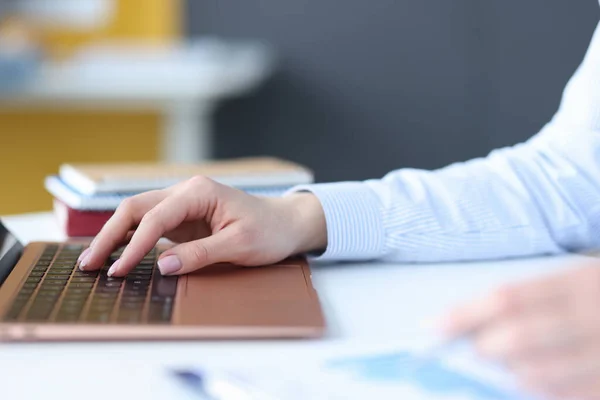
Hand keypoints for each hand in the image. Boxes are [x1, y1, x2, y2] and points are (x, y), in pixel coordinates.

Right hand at [78, 176, 326, 276]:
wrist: (286, 224)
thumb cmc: (268, 231)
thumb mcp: (239, 244)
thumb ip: (200, 253)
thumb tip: (162, 266)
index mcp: (198, 192)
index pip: (155, 217)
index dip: (134, 245)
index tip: (118, 270)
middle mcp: (186, 193)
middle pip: (136, 209)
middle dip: (110, 235)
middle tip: (90, 264)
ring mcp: (183, 205)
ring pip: (138, 215)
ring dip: (116, 236)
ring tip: (95, 261)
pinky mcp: (184, 219)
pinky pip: (150, 226)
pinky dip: (132, 239)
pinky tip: (118, 254)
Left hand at [441, 264, 599, 398]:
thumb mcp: (582, 277)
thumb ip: (537, 297)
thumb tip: (479, 321)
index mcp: (582, 281)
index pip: (509, 298)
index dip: (465, 314)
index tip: (434, 326)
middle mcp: (595, 315)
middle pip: (520, 337)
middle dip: (485, 347)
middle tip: (474, 348)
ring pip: (541, 374)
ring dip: (508, 373)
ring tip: (499, 365)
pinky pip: (571, 395)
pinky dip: (542, 391)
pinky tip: (527, 381)